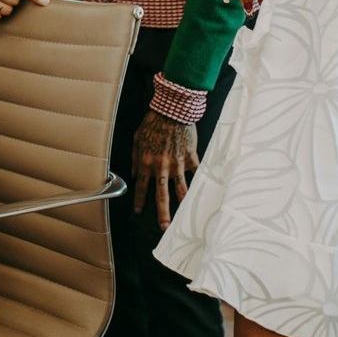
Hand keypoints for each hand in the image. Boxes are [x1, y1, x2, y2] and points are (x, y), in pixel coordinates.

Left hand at [131, 110, 199, 226]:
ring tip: (186, 217)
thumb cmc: (153, 122)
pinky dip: (200, 182)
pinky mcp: (191, 157)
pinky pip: (196, 173)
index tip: (138, 211)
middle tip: (164, 226)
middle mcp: (162, 167)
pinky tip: (204, 192)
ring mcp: (178, 164)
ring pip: (181, 188)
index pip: (141, 187)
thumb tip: (133, 171)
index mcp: (146, 162)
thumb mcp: (136, 138)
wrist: (172, 110)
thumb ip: (134, 157)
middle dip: (162, 213)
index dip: (139, 200)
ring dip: (182, 204)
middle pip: (162, 195)